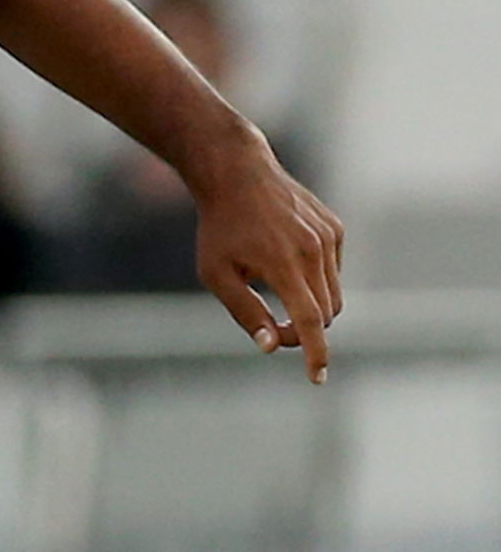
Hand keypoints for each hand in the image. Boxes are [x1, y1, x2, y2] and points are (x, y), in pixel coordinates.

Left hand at [193, 144, 344, 383]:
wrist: (238, 174)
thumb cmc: (220, 228)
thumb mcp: (217, 274)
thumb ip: (246, 313)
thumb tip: (271, 347)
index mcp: (284, 264)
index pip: (309, 321)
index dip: (315, 353)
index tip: (317, 377)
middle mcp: (314, 250)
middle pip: (325, 314)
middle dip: (304, 331)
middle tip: (275, 329)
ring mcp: (328, 237)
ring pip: (333, 295)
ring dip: (312, 307)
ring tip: (277, 294)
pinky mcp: (335, 228)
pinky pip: (334, 271)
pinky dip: (317, 281)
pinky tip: (288, 262)